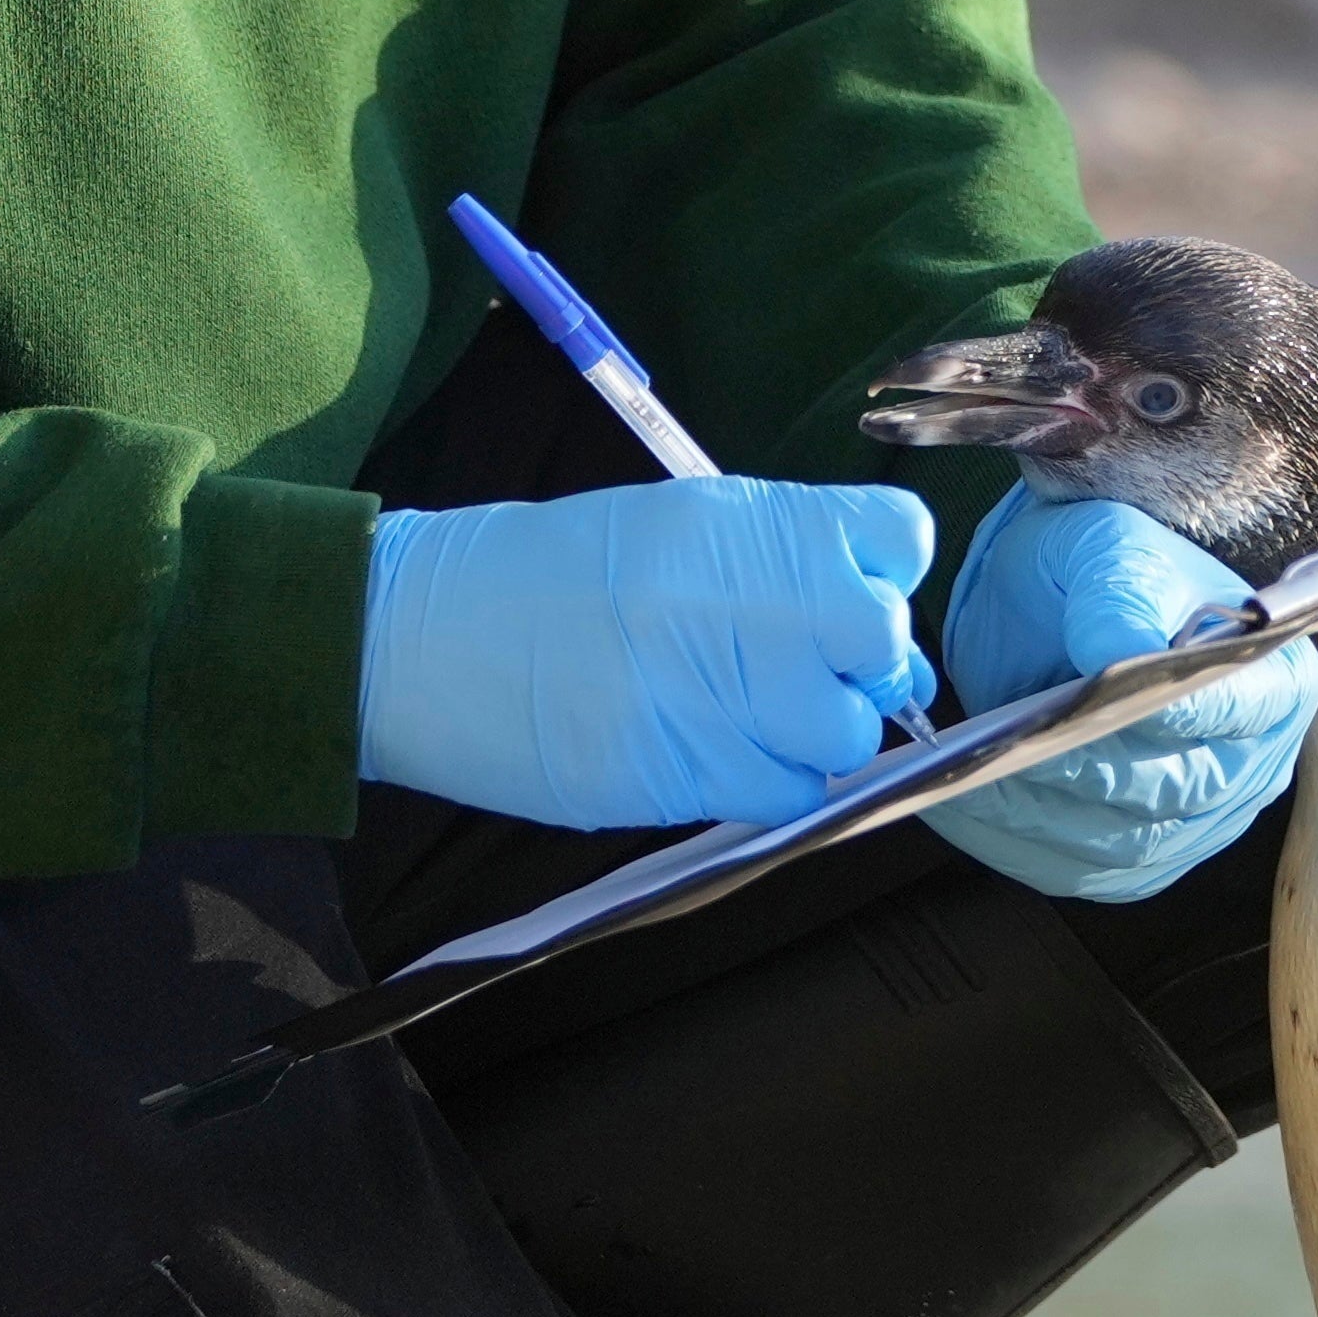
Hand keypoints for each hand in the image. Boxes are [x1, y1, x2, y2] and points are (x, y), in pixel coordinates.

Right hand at [360, 477, 937, 830]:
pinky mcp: (692, 772)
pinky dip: (772, 785)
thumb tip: (870, 632)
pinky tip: (717, 757)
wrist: (419, 636)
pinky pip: (792, 794)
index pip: (899, 539)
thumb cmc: (540, 577)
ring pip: (848, 734)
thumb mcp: (669, 527)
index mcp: (748, 522)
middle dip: (857, 667)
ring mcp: (728, 690)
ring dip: (815, 736)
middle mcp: (754, 599)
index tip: (839, 602)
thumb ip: (774, 565)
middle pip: (884, 644)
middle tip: (796, 675)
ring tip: (744, 720)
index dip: (881, 576)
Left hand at [922, 484, 1317, 904]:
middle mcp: (1251, 764)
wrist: (1060, 611)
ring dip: (1039, 814)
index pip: (1237, 707)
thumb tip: (1114, 654)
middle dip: (1089, 771)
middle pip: (1175, 789)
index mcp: (1273, 679)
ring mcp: (1197, 823)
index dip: (1178, 713)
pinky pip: (1077, 869)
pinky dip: (1015, 841)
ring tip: (968, 778)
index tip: (1112, 702)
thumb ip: (1118, 595)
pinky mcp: (1137, 860)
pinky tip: (963, 804)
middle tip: (1011, 750)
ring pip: (1120, 843)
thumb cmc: (1100, 575)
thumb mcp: (1108, 552)